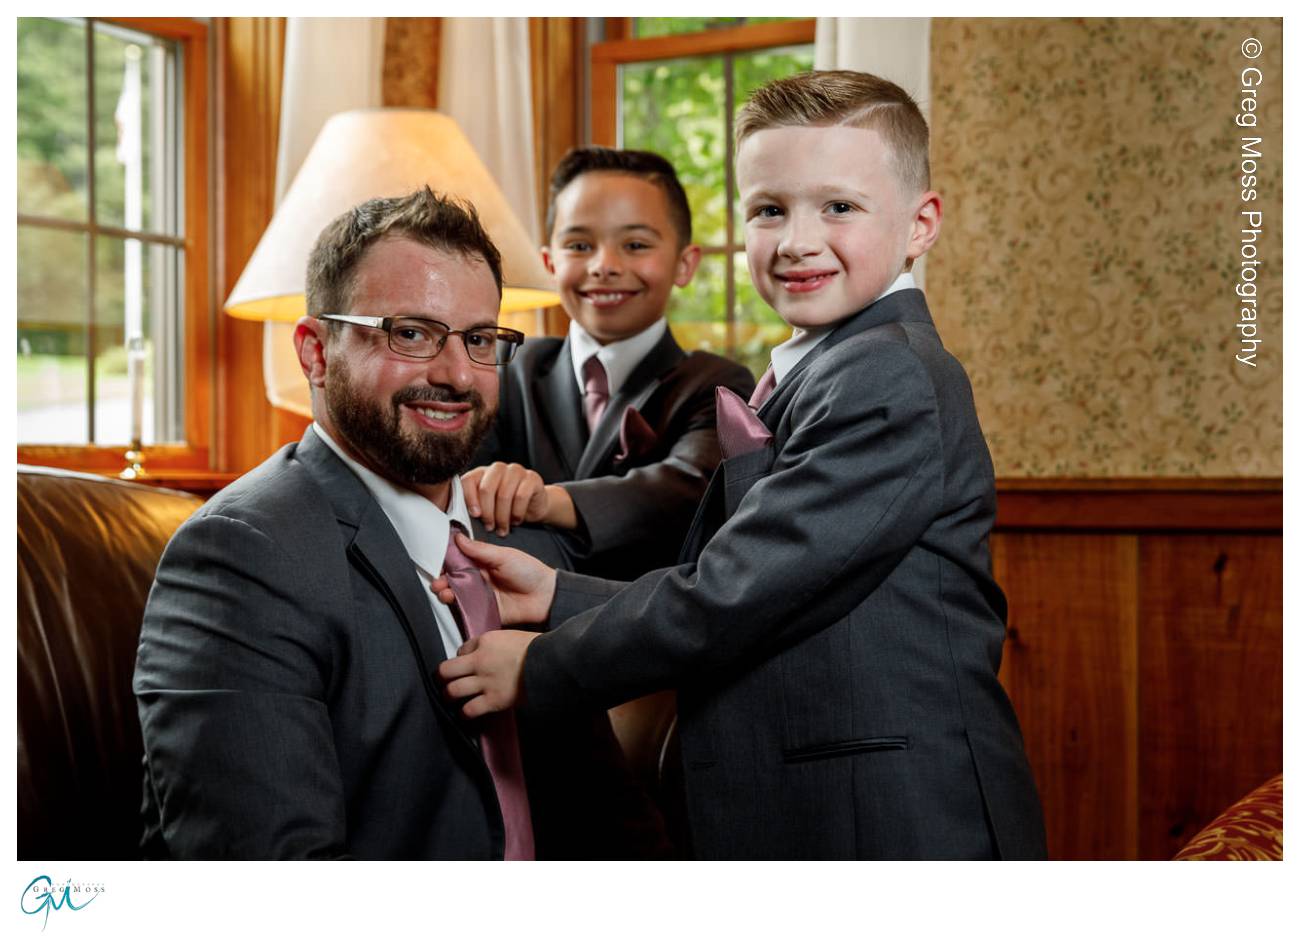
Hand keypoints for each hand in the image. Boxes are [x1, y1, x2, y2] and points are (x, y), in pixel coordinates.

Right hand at [428, 533, 556, 624]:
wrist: (546, 596)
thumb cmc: (528, 571)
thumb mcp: (504, 556)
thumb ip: (480, 550)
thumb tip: (458, 538)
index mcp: (482, 562)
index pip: (458, 560)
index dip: (446, 560)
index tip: (435, 560)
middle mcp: (478, 579)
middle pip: (453, 579)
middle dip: (441, 579)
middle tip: (436, 581)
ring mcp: (480, 595)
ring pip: (456, 594)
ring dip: (445, 592)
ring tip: (442, 591)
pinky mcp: (483, 611)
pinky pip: (466, 609)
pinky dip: (456, 607)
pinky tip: (451, 602)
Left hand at [438, 631, 538, 717]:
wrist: (553, 663)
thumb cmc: (537, 649)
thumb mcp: (510, 636)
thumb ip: (491, 644)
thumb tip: (476, 653)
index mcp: (485, 642)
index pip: (460, 650)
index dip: (461, 658)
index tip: (464, 665)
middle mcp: (481, 661)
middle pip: (446, 671)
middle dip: (442, 678)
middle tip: (444, 682)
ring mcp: (486, 682)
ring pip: (453, 691)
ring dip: (450, 696)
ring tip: (452, 698)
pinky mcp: (494, 700)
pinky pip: (469, 709)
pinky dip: (465, 713)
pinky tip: (466, 713)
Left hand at [461, 462, 548, 535]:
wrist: (534, 504)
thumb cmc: (506, 507)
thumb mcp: (487, 506)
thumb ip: (473, 508)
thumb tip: (458, 522)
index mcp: (481, 473)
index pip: (468, 481)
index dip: (469, 499)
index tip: (474, 515)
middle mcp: (497, 468)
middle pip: (486, 489)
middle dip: (487, 513)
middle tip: (489, 528)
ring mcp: (515, 470)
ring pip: (504, 495)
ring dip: (502, 517)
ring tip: (502, 529)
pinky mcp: (531, 477)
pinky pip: (521, 496)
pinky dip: (517, 513)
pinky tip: (516, 521)